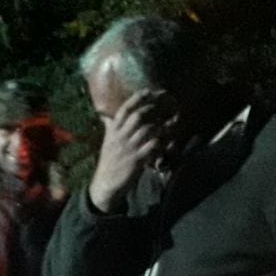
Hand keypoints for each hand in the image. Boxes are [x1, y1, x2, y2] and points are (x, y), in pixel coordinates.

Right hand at [88, 90, 173, 212]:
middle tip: (165, 104)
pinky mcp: (136, 160)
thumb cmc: (109, 161)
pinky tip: (166, 144)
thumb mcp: (107, 141)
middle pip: (138, 115)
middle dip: (153, 108)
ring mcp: (129, 148)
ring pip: (148, 129)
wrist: (105, 184)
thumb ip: (109, 127)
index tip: (149, 91)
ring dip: (161, 126)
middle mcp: (120, 136)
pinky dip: (161, 143)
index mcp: (113, 130)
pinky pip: (152, 147)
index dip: (137, 98)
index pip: (125, 109)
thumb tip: (105, 116)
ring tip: (171, 124)